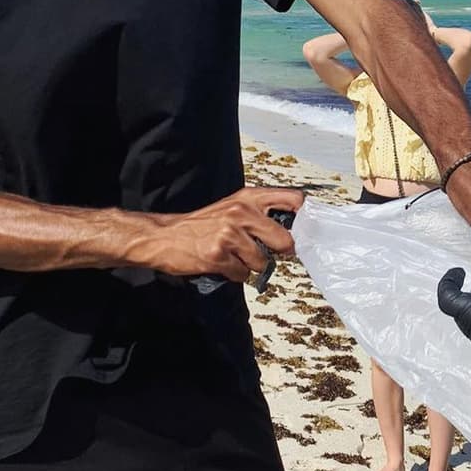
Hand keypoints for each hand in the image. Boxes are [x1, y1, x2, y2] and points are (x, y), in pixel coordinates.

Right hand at [140, 186, 304, 280]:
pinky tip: (222, 263)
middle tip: (267, 251)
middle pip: (285, 240)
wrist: (164, 236)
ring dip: (251, 265)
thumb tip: (293, 229)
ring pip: (262, 262)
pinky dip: (234, 274)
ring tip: (233, 255)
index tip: (306, 230)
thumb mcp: (232, 206)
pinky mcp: (218, 255)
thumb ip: (260, 213)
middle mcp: (242, 212)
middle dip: (280, 252)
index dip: (305, 218)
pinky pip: (242, 274)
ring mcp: (230, 234)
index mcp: (249, 197)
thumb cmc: (202, 224)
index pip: (294, 200)